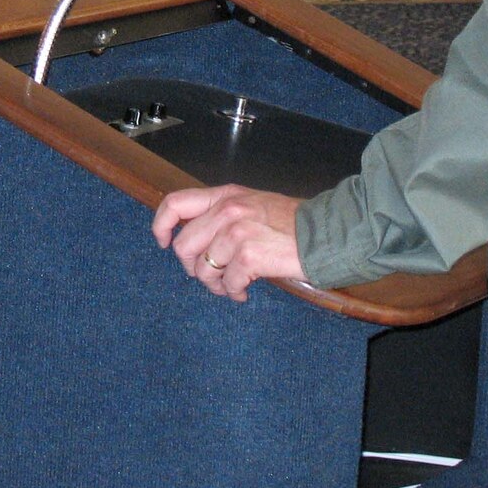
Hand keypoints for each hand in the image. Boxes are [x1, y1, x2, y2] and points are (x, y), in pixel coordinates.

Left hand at [151, 184, 306, 301]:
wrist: (325, 233)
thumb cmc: (291, 223)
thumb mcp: (252, 204)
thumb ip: (222, 214)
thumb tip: (196, 238)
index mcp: (224, 196)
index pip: (175, 203)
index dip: (161, 226)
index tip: (163, 242)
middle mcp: (227, 210)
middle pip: (183, 246)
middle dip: (192, 267)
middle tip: (209, 275)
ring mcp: (237, 233)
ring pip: (203, 269)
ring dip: (215, 284)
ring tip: (231, 286)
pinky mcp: (249, 256)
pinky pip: (227, 283)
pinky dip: (234, 292)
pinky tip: (245, 291)